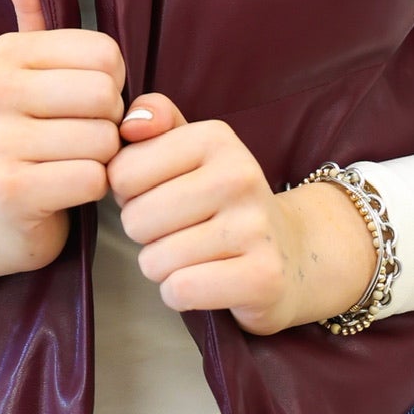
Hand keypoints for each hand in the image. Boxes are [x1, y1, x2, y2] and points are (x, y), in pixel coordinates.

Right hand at [0, 0, 127, 287]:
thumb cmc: (25, 132)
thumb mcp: (26, 68)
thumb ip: (31, 6)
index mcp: (6, 53)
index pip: (106, 53)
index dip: (111, 83)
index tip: (81, 102)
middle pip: (106, 96)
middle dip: (108, 124)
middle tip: (80, 136)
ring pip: (103, 141)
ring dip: (102, 160)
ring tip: (70, 162)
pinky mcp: (12, 188)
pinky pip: (92, 179)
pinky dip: (92, 189)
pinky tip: (65, 189)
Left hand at [106, 97, 378, 336]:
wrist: (291, 252)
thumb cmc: (219, 200)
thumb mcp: (190, 149)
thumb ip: (154, 119)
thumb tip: (129, 125)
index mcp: (215, 138)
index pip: (122, 173)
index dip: (128, 194)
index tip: (160, 196)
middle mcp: (239, 176)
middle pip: (136, 219)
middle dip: (144, 234)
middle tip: (177, 231)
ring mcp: (254, 227)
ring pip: (155, 260)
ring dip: (162, 267)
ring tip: (193, 255)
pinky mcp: (263, 277)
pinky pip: (180, 290)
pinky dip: (178, 294)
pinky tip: (202, 282)